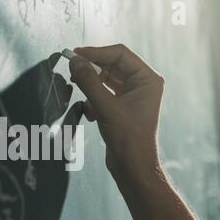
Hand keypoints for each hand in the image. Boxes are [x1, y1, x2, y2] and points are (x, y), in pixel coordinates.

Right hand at [69, 44, 164, 179]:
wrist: (132, 166)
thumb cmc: (128, 138)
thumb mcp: (106, 107)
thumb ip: (89, 82)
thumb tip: (75, 61)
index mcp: (147, 79)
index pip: (119, 54)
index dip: (95, 52)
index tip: (75, 54)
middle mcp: (142, 84)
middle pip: (111, 65)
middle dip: (91, 69)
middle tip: (72, 69)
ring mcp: (131, 95)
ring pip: (105, 80)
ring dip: (91, 85)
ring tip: (78, 88)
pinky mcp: (121, 107)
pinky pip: (103, 93)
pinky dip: (93, 100)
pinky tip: (90, 113)